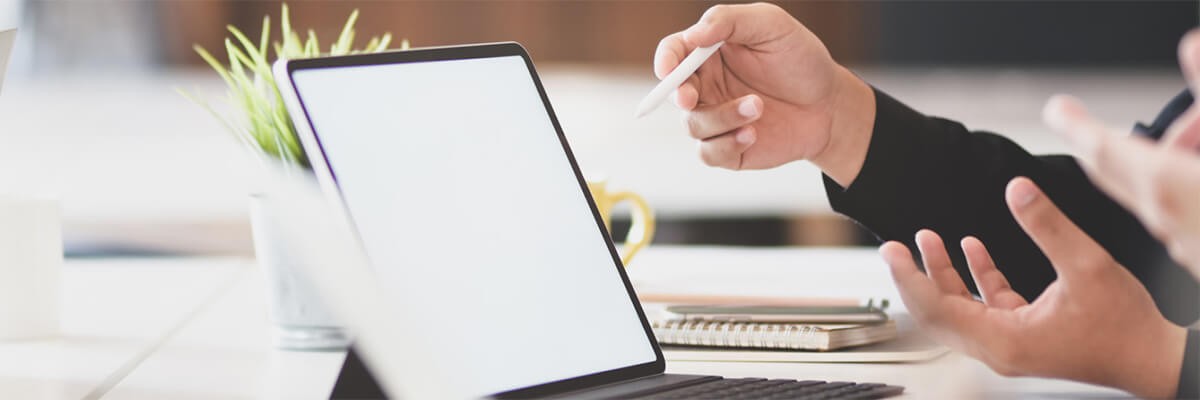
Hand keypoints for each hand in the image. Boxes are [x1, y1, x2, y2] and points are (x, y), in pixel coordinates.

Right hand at [653, 3, 874, 184]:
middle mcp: (707, 86)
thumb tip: (694, 35)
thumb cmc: (800, 60)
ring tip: (759, 106)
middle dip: (680, 96)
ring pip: (693, 125)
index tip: (668, 70)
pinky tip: (753, 134)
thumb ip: (729, 21)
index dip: (665, 61)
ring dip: (722, 117)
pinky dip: (728, 144)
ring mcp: (716, 118)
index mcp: (709, 53)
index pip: (673, 53)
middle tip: (692, 98)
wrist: (830, 105)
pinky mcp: (728, 147)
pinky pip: (709, 153)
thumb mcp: (771, 24)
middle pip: (674, 93)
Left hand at [880, 177, 1185, 397]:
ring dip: (945, 273)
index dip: (909, 276)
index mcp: (1003, 340)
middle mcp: (999, 348)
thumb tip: (1017, 189)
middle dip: (917, 275)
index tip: (890, 251)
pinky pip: (987, 306)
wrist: (1154, 358)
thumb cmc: (1125, 328)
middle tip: (895, 246)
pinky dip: (977, 278)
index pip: (936, 308)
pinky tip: (973, 249)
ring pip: (961, 308)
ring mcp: (1010, 344)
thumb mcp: (1087, 266)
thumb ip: (1047, 226)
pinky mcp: (1025, 336)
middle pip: (940, 311)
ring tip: (928, 239)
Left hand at [1043, 29, 1199, 272]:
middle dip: (1111, 143)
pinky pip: (1186, 212)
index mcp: (1174, 191)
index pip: (1107, 151)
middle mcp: (1173, 224)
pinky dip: (1190, 182)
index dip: (1080, 126)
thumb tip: (1194, 48)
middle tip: (1094, 120)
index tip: (1057, 110)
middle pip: (1125, 174)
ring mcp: (1191, 248)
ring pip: (1163, 190)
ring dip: (1173, 156)